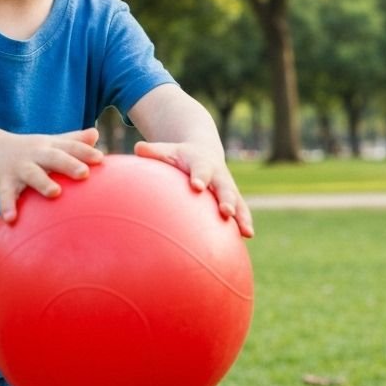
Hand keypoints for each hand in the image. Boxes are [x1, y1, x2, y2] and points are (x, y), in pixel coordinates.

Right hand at [0, 128, 104, 222]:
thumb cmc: (30, 151)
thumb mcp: (50, 143)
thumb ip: (73, 141)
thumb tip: (96, 133)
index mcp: (49, 146)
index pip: (69, 147)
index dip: (84, 152)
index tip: (100, 159)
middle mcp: (35, 155)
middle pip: (53, 157)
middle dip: (68, 164)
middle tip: (83, 173)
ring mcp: (18, 168)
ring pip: (32, 174)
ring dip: (42, 182)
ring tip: (55, 193)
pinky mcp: (3, 182)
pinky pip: (5, 195)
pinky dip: (7, 206)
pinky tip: (11, 219)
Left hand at [134, 140, 254, 237]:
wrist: (204, 152)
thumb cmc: (179, 155)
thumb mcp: (167, 150)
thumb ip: (153, 151)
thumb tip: (137, 148)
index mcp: (202, 163)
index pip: (200, 170)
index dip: (199, 177)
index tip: (196, 186)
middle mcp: (219, 175)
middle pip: (224, 187)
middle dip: (227, 199)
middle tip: (226, 211)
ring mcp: (228, 187)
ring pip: (238, 201)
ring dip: (243, 216)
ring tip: (247, 232)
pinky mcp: (234, 198)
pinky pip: (242, 211)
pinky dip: (245, 223)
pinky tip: (247, 237)